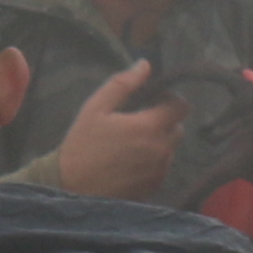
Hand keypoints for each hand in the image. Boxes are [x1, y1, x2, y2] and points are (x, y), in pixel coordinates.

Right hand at [49, 60, 184, 197]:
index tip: (151, 101)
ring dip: (158, 143)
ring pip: (170, 149)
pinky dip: (152, 162)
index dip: (169, 100)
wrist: (72, 188)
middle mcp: (161, 150)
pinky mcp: (154, 187)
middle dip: (163, 122)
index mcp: (149, 127)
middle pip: (178, 128)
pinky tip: (129, 162)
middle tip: (137, 122)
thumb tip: (144, 64)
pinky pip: (162, 168)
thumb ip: (122, 84)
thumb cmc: (82, 144)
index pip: (181, 107)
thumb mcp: (96, 108)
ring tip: (130, 145)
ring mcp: (159, 171)